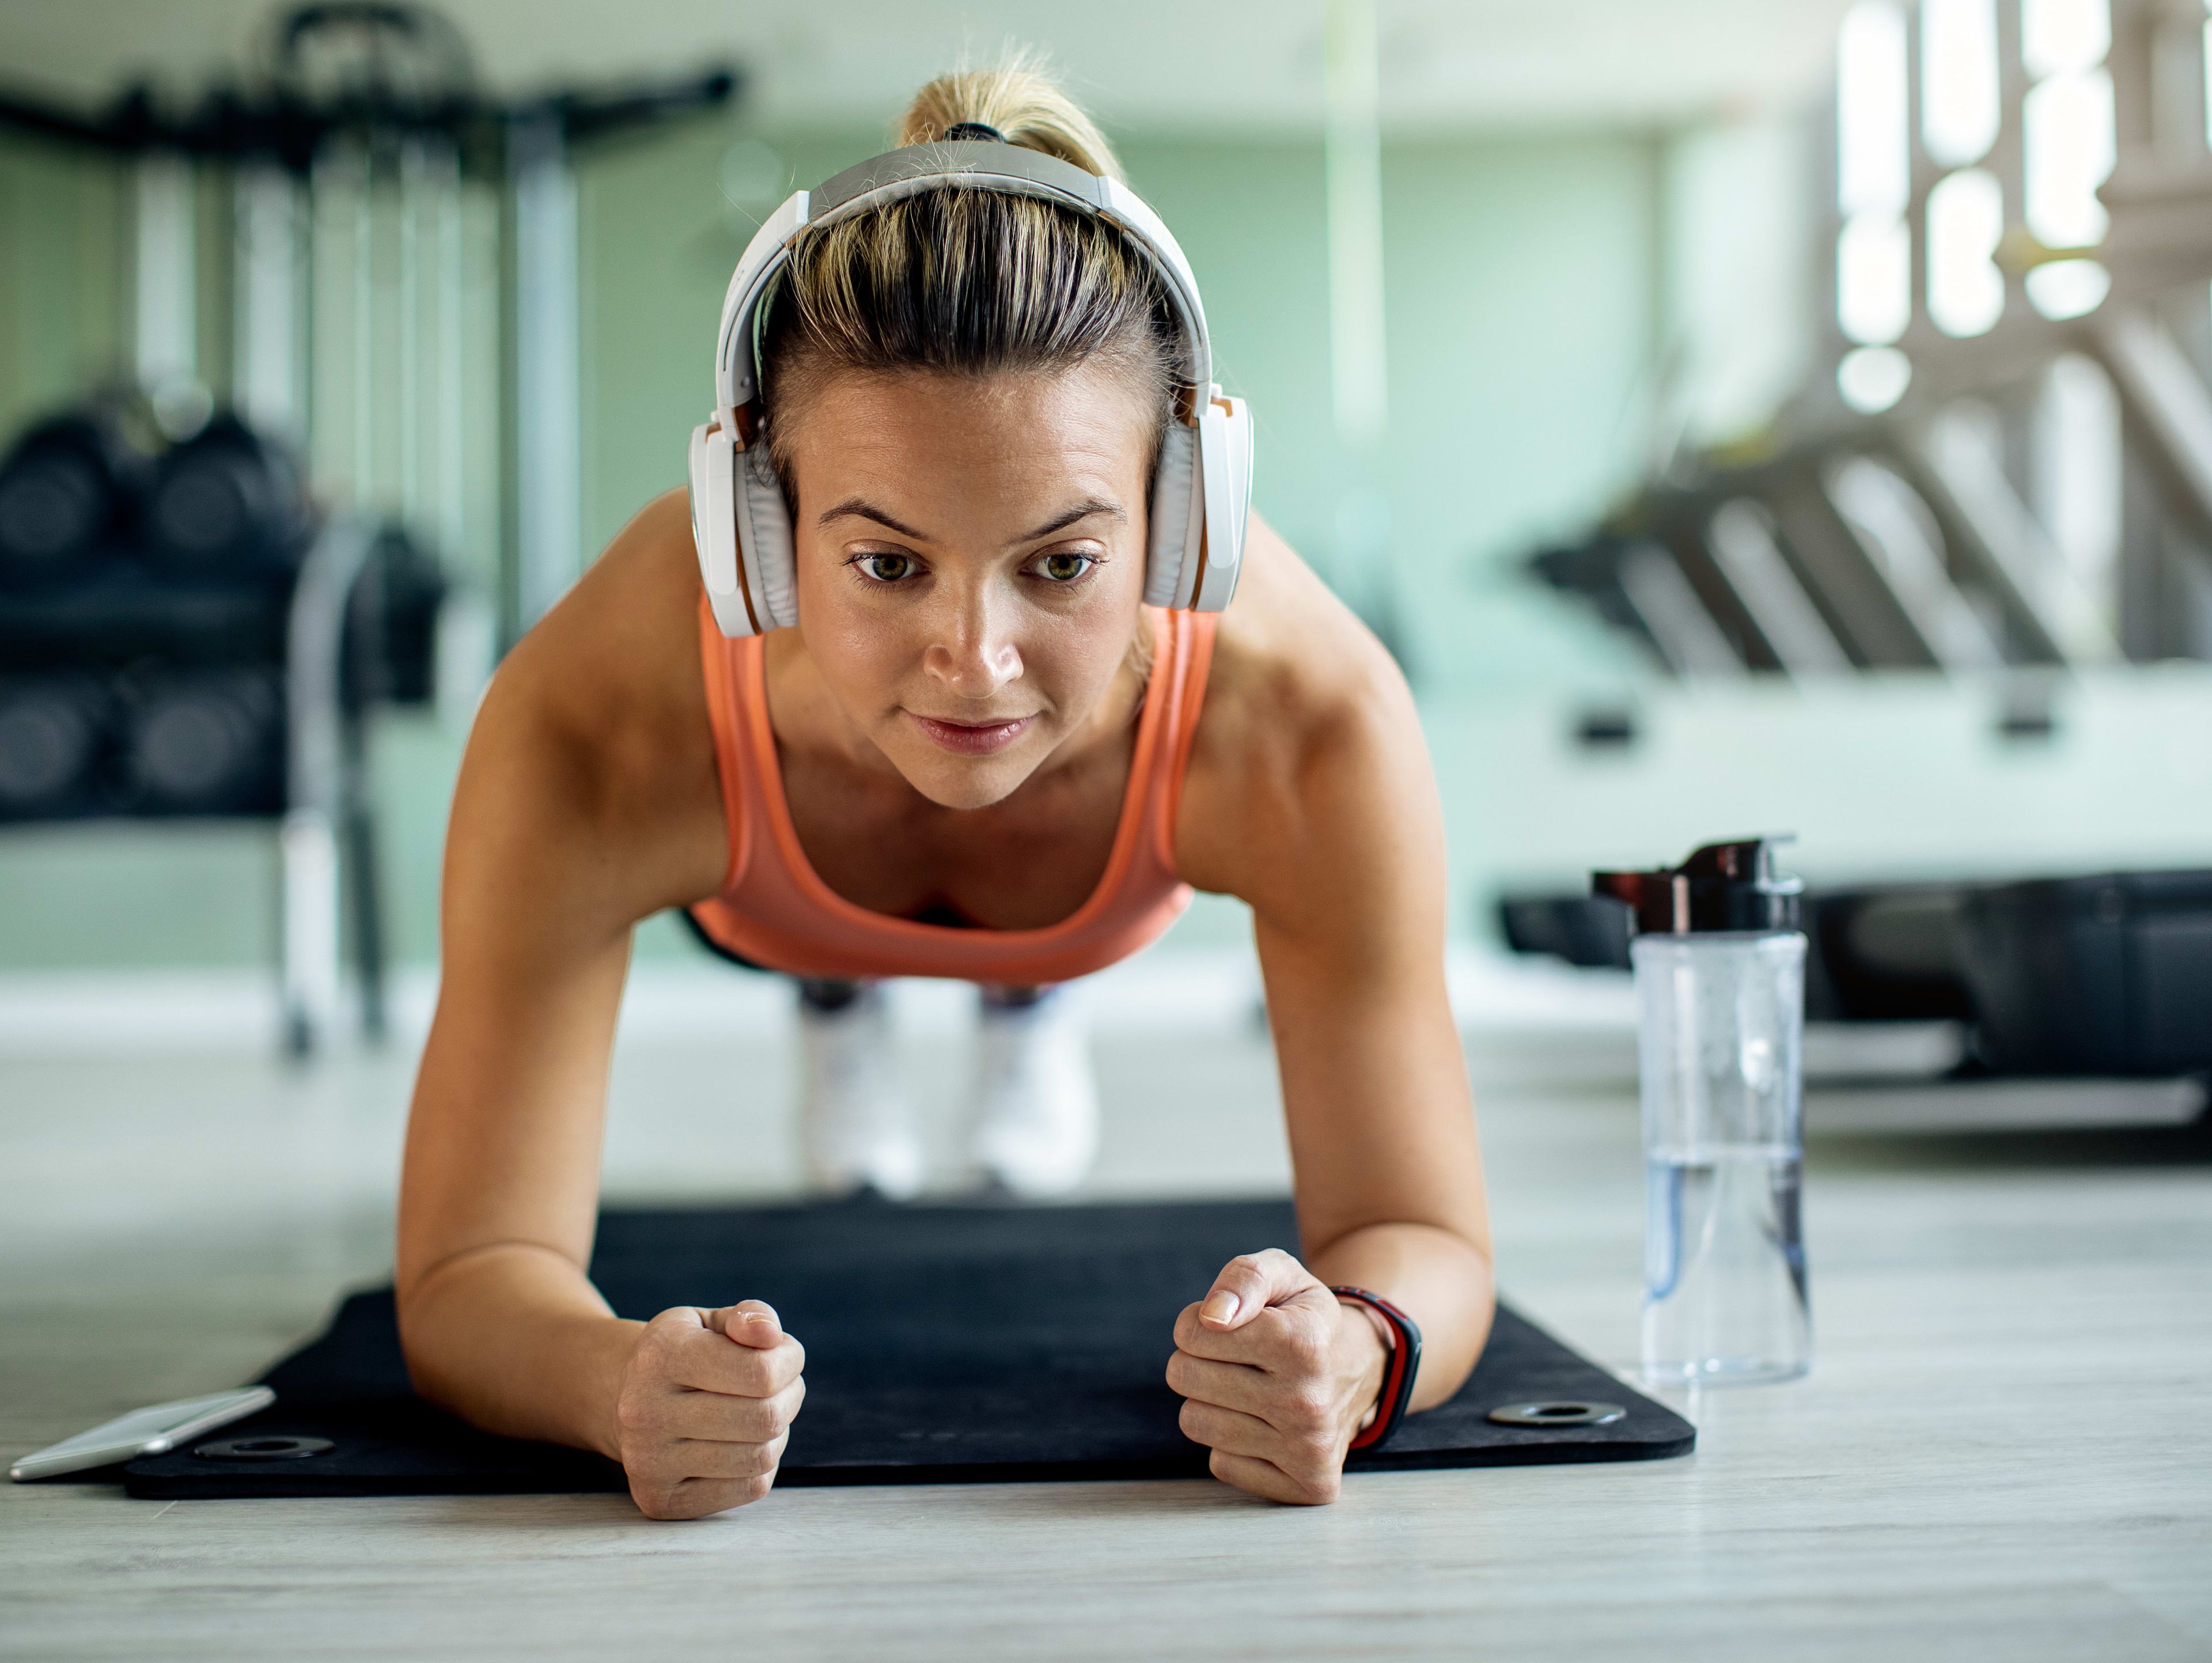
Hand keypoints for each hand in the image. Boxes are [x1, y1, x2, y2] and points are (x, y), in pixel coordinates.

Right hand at [613, 1299, 805, 1518]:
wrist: (621, 1400)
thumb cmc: (683, 1354)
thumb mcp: (709, 1321)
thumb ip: (749, 1317)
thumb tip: (769, 1335)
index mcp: (660, 1356)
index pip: (759, 1372)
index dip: (790, 1361)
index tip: (785, 1355)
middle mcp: (644, 1411)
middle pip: (763, 1418)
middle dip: (790, 1398)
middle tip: (782, 1387)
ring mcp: (648, 1462)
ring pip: (759, 1457)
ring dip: (778, 1433)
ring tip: (762, 1412)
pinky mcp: (659, 1499)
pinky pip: (748, 1489)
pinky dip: (761, 1466)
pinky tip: (743, 1444)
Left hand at [1166, 1249, 1389, 1503]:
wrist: (1360, 1369)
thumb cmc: (1304, 1320)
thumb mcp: (1282, 1276)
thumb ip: (1244, 1278)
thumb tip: (1211, 1317)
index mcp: (1304, 1343)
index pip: (1193, 1332)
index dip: (1198, 1322)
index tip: (1227, 1324)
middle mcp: (1308, 1402)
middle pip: (1184, 1377)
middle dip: (1198, 1360)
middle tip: (1237, 1359)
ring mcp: (1309, 1451)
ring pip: (1196, 1423)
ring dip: (1211, 1402)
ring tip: (1250, 1390)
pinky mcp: (1307, 1486)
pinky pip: (1220, 1464)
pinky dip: (1232, 1443)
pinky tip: (1266, 1425)